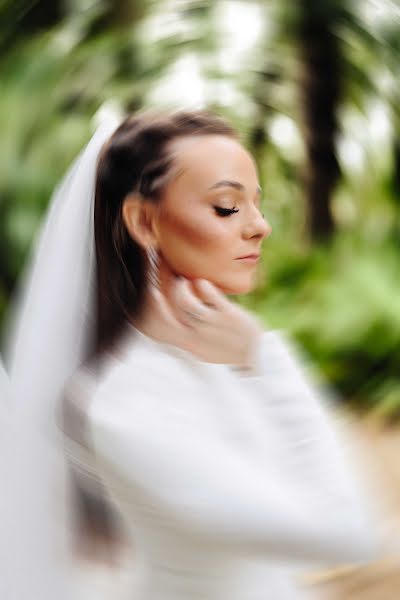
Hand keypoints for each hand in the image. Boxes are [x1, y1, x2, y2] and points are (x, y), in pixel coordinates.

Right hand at [146, 277, 263, 367]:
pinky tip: (201, 282)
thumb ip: (190, 333)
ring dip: (181, 288)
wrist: (258, 356)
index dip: (151, 311)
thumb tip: (178, 316)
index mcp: (190, 345)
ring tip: (184, 281)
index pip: (162, 328)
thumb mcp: (205, 347)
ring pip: (186, 303)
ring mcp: (212, 325)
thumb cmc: (230, 349)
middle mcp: (197, 336)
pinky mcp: (228, 315)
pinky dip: (202, 286)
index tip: (146, 295)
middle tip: (157, 279)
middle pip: (169, 313)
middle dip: (158, 295)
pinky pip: (210, 296)